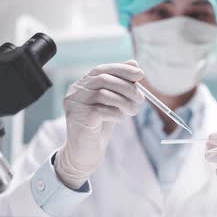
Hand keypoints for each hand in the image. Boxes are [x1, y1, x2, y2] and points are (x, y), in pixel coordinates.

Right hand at [55, 60, 144, 187]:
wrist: (86, 152)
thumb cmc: (100, 126)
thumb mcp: (112, 102)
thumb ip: (120, 84)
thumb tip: (134, 64)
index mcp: (82, 84)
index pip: (101, 69)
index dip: (122, 69)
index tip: (140, 74)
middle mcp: (75, 91)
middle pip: (103, 79)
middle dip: (127, 87)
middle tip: (140, 98)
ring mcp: (75, 104)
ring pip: (104, 94)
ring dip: (125, 102)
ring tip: (132, 111)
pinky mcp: (79, 118)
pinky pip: (103, 110)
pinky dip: (116, 114)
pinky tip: (118, 119)